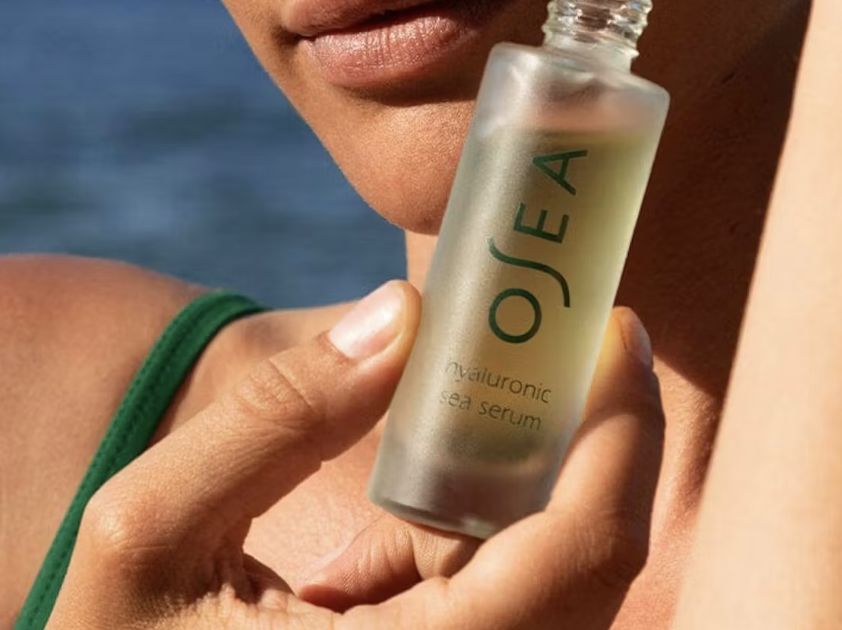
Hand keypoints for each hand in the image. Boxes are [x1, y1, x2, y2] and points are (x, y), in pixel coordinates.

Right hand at [47, 282, 663, 629]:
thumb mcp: (149, 530)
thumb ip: (277, 418)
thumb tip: (405, 312)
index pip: (580, 559)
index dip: (621, 435)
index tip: (617, 330)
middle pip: (593, 568)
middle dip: (597, 443)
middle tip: (572, 342)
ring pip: (557, 588)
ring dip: (525, 490)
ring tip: (456, 424)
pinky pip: (502, 610)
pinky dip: (467, 549)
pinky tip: (372, 550)